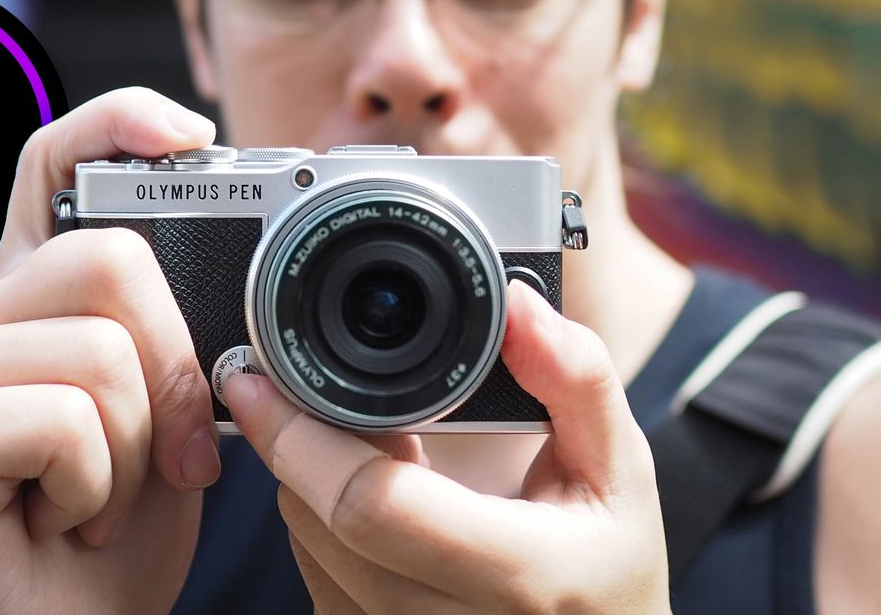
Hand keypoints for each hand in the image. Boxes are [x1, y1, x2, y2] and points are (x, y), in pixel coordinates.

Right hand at [0, 88, 219, 613]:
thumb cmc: (116, 533)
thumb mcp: (169, 420)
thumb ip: (176, 343)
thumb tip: (226, 298)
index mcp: (35, 301)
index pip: (53, 164)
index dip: (115, 122)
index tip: (187, 135)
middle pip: (111, 259)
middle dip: (175, 374)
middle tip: (168, 458)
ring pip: (102, 350)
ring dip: (138, 450)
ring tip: (98, 498)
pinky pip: (66, 420)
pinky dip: (97, 489)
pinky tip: (61, 519)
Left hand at [224, 280, 670, 613]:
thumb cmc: (610, 566)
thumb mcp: (621, 468)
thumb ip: (576, 379)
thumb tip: (516, 303)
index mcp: (517, 577)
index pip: (370, 505)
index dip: (301, 438)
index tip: (258, 379)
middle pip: (317, 520)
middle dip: (306, 445)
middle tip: (333, 398)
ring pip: (305, 547)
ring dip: (312, 482)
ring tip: (382, 450)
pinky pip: (314, 578)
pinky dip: (322, 525)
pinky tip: (377, 500)